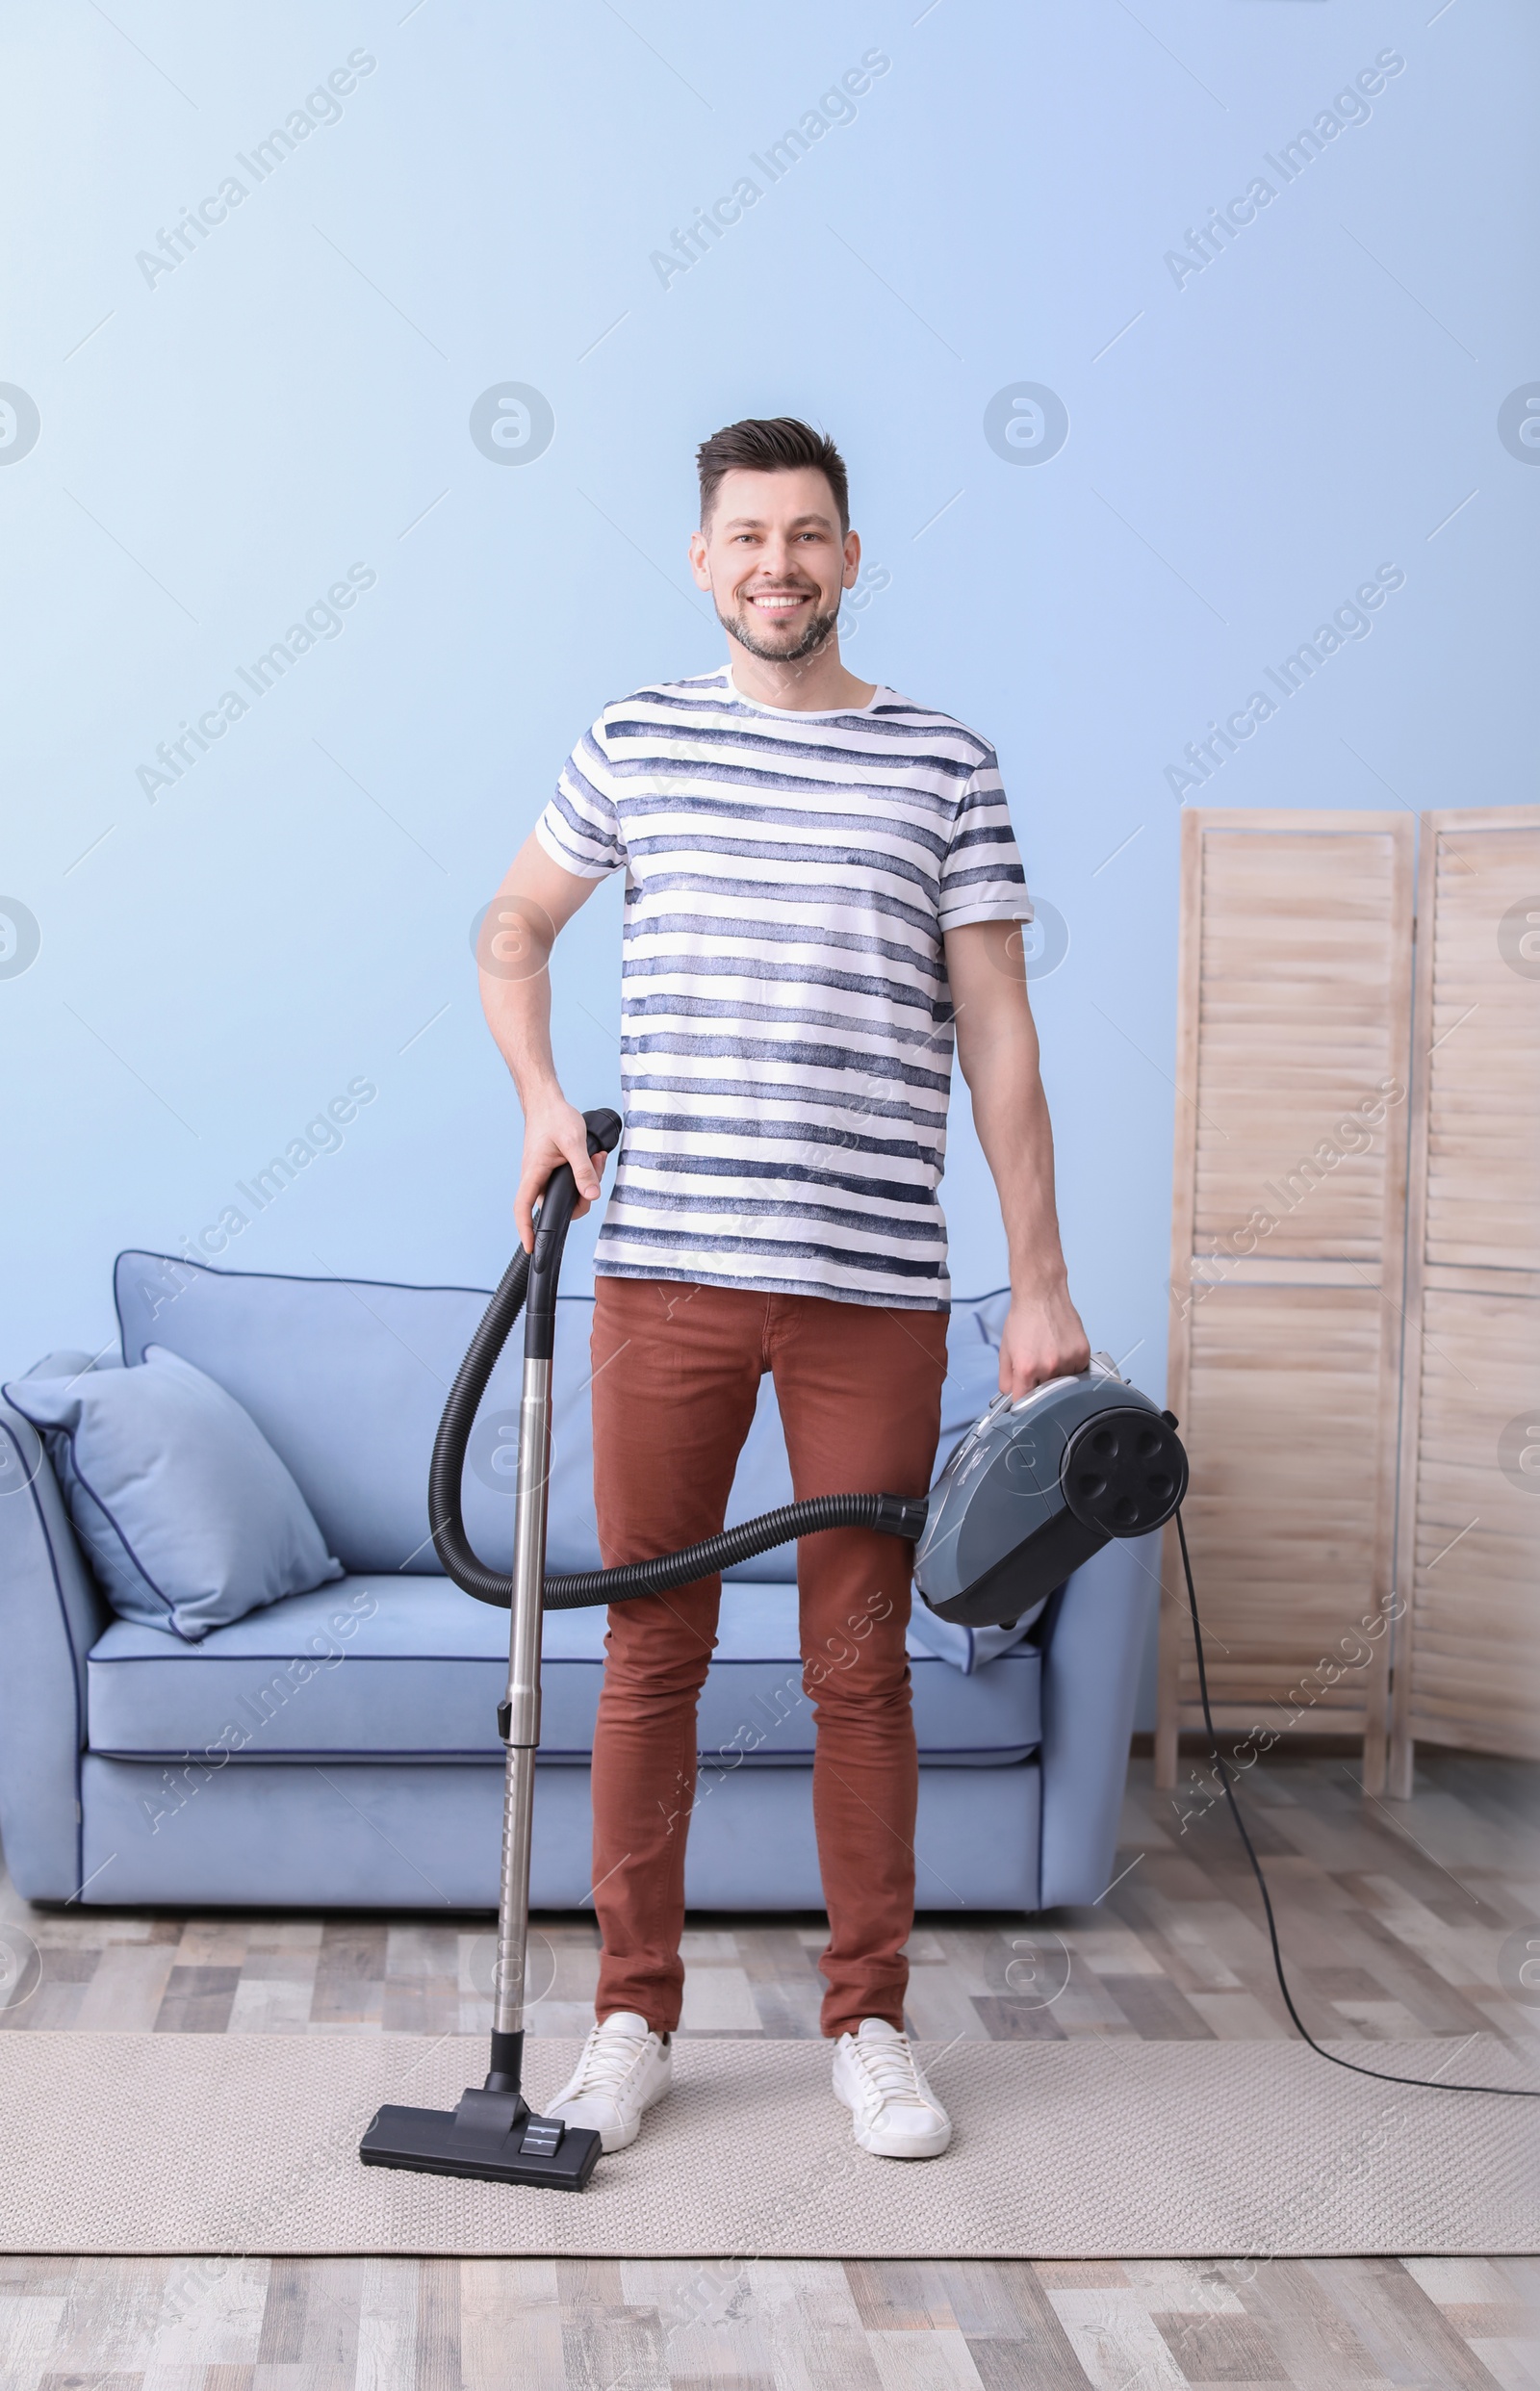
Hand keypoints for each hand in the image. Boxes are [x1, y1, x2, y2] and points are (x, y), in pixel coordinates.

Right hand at [514, 1093, 606, 1252]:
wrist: (547, 1101)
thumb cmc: (554, 1117)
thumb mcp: (574, 1143)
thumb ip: (583, 1170)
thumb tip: (592, 1195)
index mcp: (533, 1174)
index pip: (522, 1208)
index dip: (525, 1230)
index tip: (530, 1248)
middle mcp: (535, 1178)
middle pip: (556, 1204)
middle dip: (582, 1195)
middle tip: (595, 1169)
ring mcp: (543, 1175)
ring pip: (568, 1192)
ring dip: (586, 1179)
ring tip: (595, 1157)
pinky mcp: (552, 1170)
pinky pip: (570, 1180)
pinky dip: (584, 1172)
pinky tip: (593, 1157)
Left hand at [997, 1283, 1090, 1398]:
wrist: (1041, 1295)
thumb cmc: (1023, 1318)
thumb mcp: (1005, 1351)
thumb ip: (1006, 1379)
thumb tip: (1010, 1397)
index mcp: (1027, 1368)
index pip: (1025, 1402)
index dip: (1022, 1403)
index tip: (1024, 1399)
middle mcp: (1049, 1366)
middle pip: (1046, 1395)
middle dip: (1040, 1386)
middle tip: (1037, 1367)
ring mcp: (1068, 1360)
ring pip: (1064, 1384)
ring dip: (1057, 1377)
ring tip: (1050, 1355)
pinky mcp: (1082, 1354)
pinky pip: (1078, 1372)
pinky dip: (1071, 1367)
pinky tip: (1061, 1351)